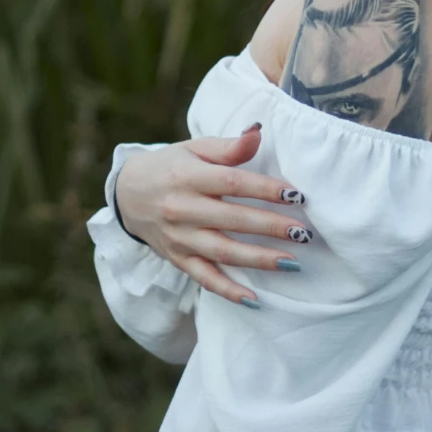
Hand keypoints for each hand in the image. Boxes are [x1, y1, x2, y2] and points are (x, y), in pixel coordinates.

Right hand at [114, 125, 312, 304]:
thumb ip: (229, 147)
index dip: (265, 190)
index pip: (232, 183)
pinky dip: (228, 290)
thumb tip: (258, 132)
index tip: (296, 195)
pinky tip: (254, 300)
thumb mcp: (195, 149)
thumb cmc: (171, 166)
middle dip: (270, 227)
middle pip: (232, 220)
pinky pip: (204, 278)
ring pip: (222, 252)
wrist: (127, 194)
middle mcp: (181, 208)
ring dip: (258, 259)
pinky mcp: (177, 259)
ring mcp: (179, 237)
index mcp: (188, 177)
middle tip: (303, 232)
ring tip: (292, 263)